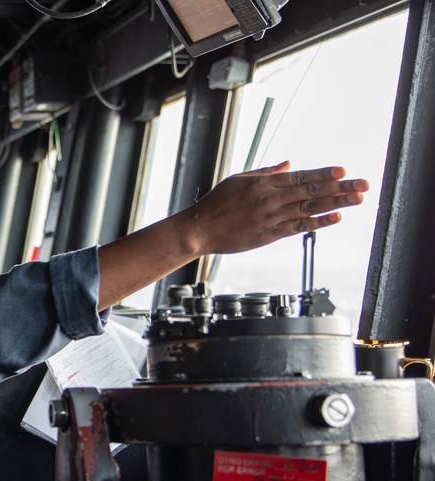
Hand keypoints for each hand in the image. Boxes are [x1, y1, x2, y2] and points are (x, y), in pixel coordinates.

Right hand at [183, 161, 368, 255]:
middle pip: (312, 191)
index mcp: (263, 184)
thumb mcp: (239, 180)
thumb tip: (289, 164)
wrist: (199, 229)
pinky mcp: (268, 235)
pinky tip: (335, 218)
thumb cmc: (216, 204)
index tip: (343, 172)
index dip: (324, 174)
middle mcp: (270, 199)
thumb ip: (266, 172)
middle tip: (363, 185)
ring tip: (357, 200)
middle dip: (340, 188)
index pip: (300, 177)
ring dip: (336, 203)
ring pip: (309, 208)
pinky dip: (318, 222)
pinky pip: (298, 227)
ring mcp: (270, 217)